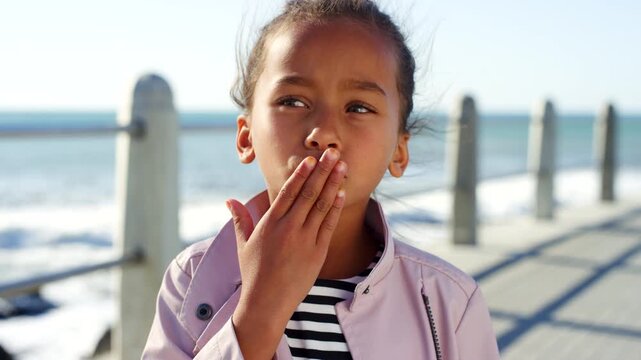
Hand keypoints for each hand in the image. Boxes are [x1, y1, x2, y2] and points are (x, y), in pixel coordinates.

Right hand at [226, 148, 346, 358]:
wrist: (267, 302)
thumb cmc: (253, 273)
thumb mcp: (243, 244)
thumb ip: (240, 220)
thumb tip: (229, 200)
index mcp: (270, 223)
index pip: (288, 192)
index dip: (300, 174)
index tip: (310, 159)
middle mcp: (289, 228)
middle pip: (309, 193)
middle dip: (322, 170)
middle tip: (333, 152)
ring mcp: (305, 239)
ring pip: (322, 205)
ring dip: (333, 183)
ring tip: (342, 166)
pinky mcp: (318, 252)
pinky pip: (330, 224)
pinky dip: (336, 207)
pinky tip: (342, 192)